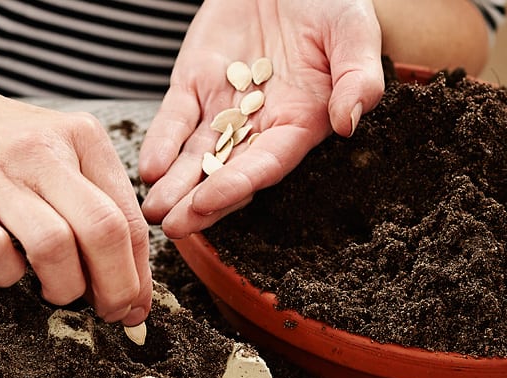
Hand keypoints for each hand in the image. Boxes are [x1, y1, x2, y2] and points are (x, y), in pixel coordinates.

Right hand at [0, 80, 151, 325]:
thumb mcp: (53, 148)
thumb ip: (93, 199)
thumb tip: (130, 278)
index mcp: (79, 136)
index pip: (127, 216)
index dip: (138, 273)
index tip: (134, 305)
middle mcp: (41, 151)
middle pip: (103, 232)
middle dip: (115, 288)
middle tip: (107, 313)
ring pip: (54, 247)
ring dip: (63, 287)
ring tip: (53, 292)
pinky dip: (6, 276)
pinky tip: (5, 271)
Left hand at [139, 0, 384, 237]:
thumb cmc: (331, 2)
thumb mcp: (354, 31)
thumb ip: (358, 76)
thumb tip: (347, 123)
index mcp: (300, 123)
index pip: (266, 163)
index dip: (237, 184)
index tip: (208, 203)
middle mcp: (259, 126)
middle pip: (226, 172)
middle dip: (198, 203)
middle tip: (173, 227)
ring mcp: (223, 108)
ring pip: (194, 155)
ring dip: (174, 184)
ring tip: (152, 210)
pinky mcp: (193, 84)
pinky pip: (174, 119)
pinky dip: (161, 142)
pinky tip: (148, 167)